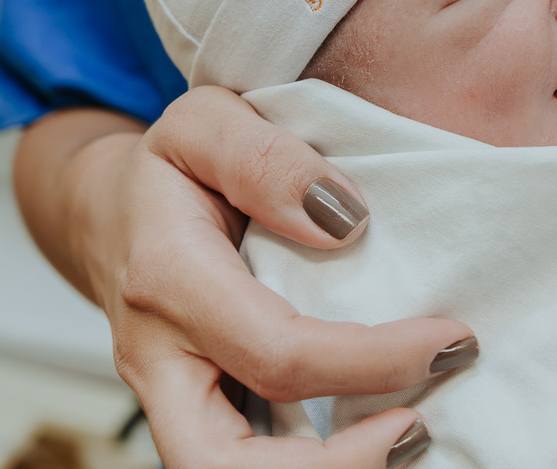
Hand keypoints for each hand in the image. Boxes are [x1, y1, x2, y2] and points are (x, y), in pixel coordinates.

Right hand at [14, 86, 474, 467]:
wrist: (107, 211)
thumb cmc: (168, 167)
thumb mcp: (205, 121)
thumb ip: (265, 159)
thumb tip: (343, 220)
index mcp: (169, 279)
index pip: (278, 352)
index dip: (372, 360)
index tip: (448, 339)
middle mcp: (158, 357)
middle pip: (226, 462)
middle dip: (337, 462)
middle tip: (420, 425)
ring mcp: (169, 395)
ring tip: (408, 434)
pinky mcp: (193, 410)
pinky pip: (243, 457)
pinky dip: (313, 459)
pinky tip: (373, 427)